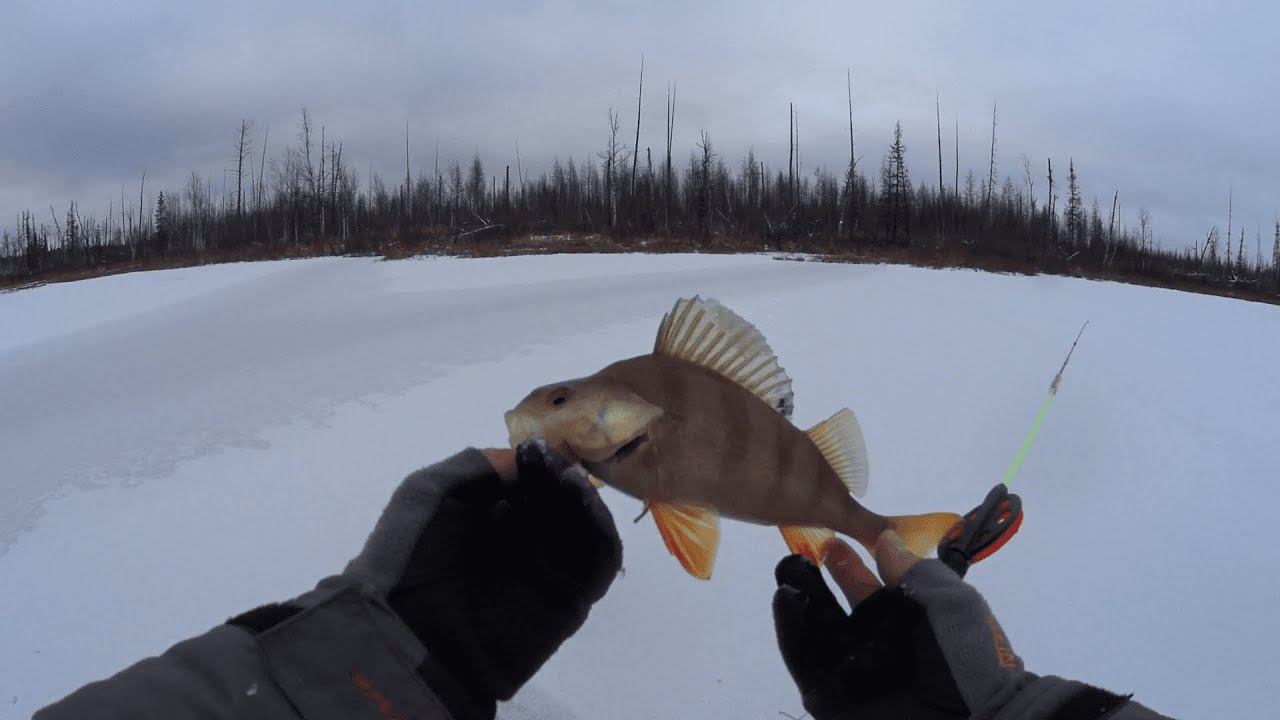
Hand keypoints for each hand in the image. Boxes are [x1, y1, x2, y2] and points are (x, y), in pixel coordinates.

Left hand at [345, 439, 621, 715]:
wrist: (411, 636)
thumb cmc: (409, 559)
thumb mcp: (428, 492)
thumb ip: (476, 465)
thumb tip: (519, 458)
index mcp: (484, 519)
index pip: (526, 481)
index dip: (534, 462)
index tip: (535, 449)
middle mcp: (518, 544)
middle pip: (559, 500)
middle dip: (558, 477)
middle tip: (553, 463)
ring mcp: (547, 572)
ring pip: (584, 526)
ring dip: (583, 497)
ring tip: (567, 480)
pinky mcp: (570, 602)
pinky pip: (601, 562)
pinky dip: (603, 529)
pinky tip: (582, 502)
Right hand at [773, 533, 1132, 719]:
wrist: (974, 719)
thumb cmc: (970, 658)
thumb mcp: (952, 602)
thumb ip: (916, 570)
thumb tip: (885, 538)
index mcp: (906, 619)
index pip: (869, 584)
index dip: (850, 561)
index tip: (830, 535)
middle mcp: (877, 643)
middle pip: (836, 604)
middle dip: (817, 575)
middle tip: (798, 548)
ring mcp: (852, 669)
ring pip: (816, 628)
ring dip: (800, 598)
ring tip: (786, 569)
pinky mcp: (830, 695)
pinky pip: (804, 660)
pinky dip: (790, 631)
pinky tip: (784, 600)